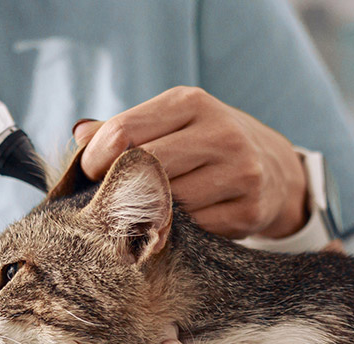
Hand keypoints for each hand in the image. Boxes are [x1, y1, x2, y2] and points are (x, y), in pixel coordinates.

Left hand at [72, 87, 307, 239]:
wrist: (274, 169)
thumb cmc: (205, 143)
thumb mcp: (171, 121)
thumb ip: (124, 127)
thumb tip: (80, 134)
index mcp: (192, 102)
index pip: (125, 132)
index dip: (96, 158)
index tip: (90, 174)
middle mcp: (221, 134)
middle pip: (146, 169)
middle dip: (119, 189)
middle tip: (108, 201)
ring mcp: (240, 173)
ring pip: (169, 204)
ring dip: (148, 214)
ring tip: (141, 213)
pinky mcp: (248, 211)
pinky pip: (194, 230)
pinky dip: (177, 231)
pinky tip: (175, 225)